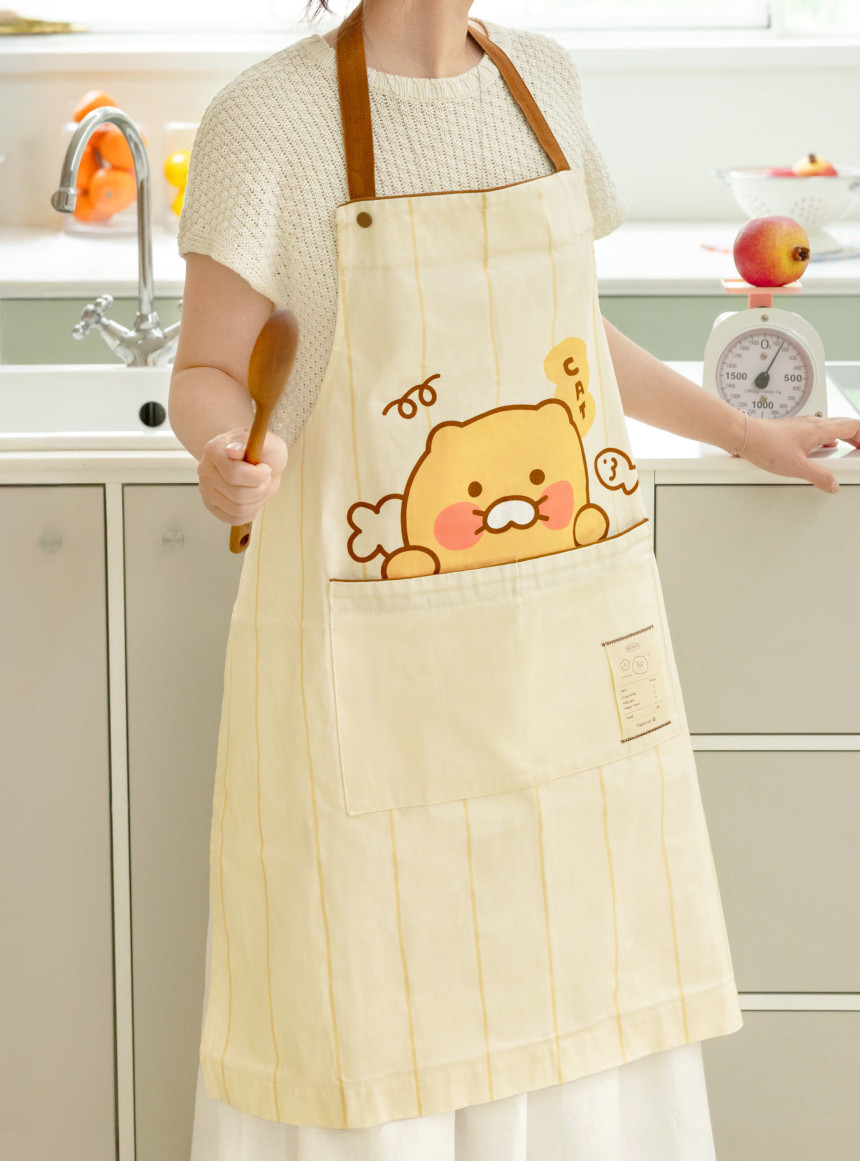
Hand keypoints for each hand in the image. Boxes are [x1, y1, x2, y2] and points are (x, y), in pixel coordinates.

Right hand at [197, 426, 288, 523]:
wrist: (258, 459)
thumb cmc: (262, 449)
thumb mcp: (263, 439)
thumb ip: (248, 442)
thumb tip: (231, 451)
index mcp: (214, 450)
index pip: (234, 474)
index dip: (258, 476)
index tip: (266, 469)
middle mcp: (205, 470)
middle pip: (237, 495)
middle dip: (261, 490)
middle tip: (266, 480)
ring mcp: (206, 489)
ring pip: (237, 510)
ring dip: (258, 501)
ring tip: (261, 488)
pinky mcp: (211, 505)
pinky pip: (233, 519)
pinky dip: (250, 513)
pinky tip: (253, 500)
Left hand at [742, 413, 859, 492]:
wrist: (745, 436)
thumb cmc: (766, 445)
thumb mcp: (797, 467)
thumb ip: (818, 476)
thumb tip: (832, 484)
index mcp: (819, 429)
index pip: (853, 426)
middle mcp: (812, 423)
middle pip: (844, 425)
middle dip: (856, 436)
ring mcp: (802, 426)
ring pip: (830, 428)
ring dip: (841, 437)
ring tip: (845, 450)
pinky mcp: (792, 431)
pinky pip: (816, 432)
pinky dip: (825, 440)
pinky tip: (819, 451)